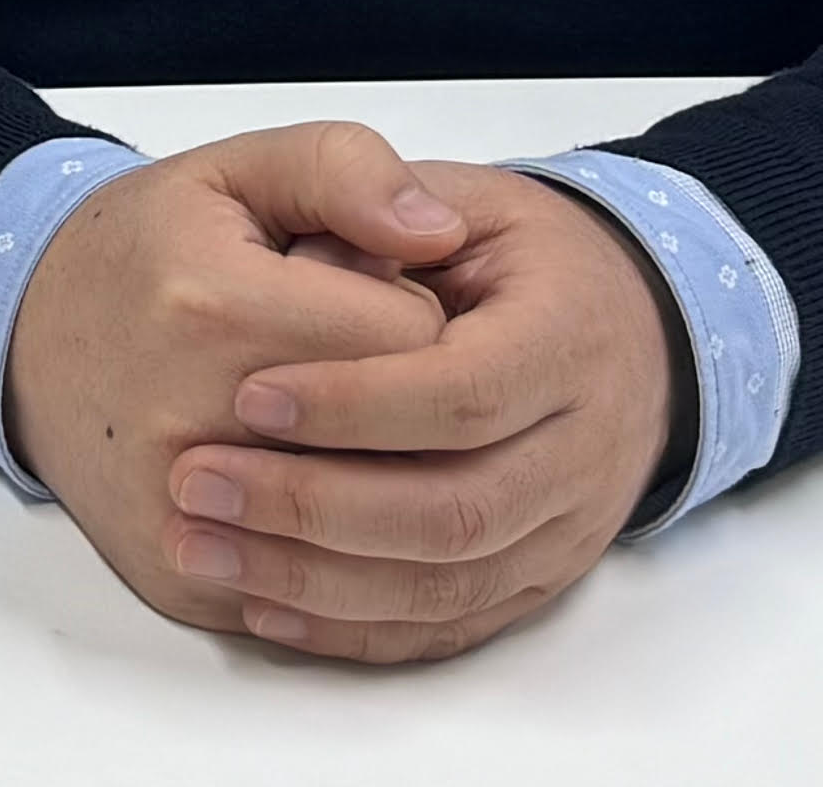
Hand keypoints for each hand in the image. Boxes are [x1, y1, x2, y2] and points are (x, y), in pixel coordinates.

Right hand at [1, 124, 462, 645]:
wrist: (26, 333)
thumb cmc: (143, 252)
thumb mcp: (238, 170)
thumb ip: (345, 170)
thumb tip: (439, 230)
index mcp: (221, 309)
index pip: (418, 342)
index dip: (415, 312)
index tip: (369, 296)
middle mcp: (197, 423)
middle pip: (404, 447)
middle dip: (404, 405)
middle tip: (347, 359)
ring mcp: (187, 515)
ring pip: (367, 532)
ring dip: (372, 479)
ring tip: (326, 423)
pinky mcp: (182, 578)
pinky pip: (312, 593)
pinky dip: (328, 548)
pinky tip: (299, 485)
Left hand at [164, 160, 683, 666]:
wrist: (627, 330)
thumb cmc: (519, 258)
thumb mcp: (463, 195)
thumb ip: (382, 202)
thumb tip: (344, 248)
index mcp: (568, 338)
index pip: (464, 392)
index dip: (355, 403)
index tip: (249, 394)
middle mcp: (585, 448)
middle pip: (455, 509)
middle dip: (315, 504)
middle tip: (195, 480)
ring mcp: (568, 528)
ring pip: (446, 585)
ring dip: (315, 579)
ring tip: (201, 544)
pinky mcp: (538, 580)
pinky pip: (448, 628)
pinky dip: (354, 628)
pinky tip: (264, 603)